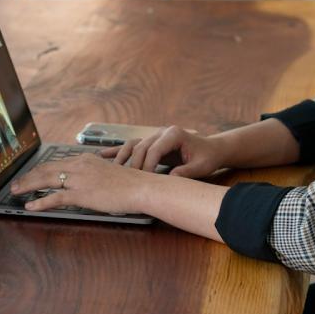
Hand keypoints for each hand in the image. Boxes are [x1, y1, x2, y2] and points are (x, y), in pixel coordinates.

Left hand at [10, 154, 152, 213]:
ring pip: (46, 180)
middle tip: (16, 183)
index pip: (56, 163)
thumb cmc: (129, 184)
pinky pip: (55, 198)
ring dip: (28, 185)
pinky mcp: (81, 193)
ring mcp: (79, 179)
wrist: (140, 187)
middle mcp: (79, 165)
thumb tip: (86, 183)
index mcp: (85, 159)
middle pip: (46, 169)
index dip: (40, 169)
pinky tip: (31, 206)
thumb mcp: (108, 173)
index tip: (31, 174)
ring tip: (16, 192)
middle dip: (28, 176)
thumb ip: (93, 175)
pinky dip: (40, 202)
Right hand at [101, 125, 226, 177]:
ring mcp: (155, 135)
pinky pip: (132, 145)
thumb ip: (186, 172)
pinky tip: (103, 155)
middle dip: (134, 165)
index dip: (147, 165)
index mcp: (174, 134)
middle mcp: (162, 132)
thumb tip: (171, 180)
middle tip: (128, 181)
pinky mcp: (151, 142)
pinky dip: (118, 151)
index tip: (144, 181)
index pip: (154, 149)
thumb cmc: (207, 158)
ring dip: (121, 156)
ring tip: (110, 169)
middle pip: (140, 147)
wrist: (211, 149)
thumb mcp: (201, 167)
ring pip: (133, 144)